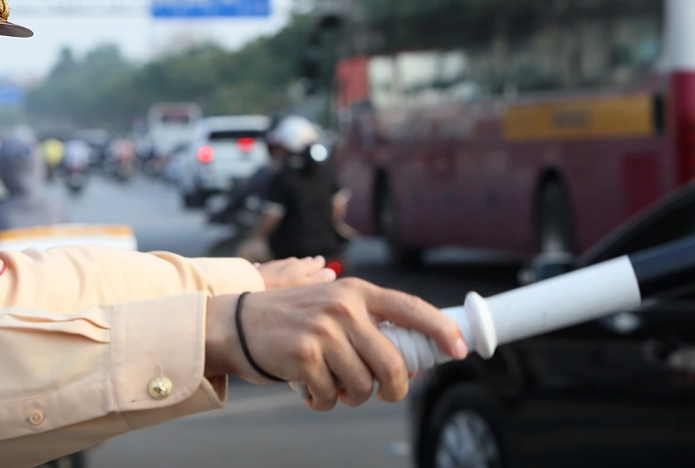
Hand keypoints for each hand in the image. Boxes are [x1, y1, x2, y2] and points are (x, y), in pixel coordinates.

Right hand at [204, 278, 467, 411]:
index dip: (441, 329)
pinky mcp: (305, 355)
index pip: (411, 307)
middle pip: (393, 363)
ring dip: (350, 397)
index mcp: (356, 292)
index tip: (460, 349)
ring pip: (363, 385)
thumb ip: (368, 326)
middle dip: (393, 389)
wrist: (234, 324)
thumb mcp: (331, 308)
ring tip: (331, 384)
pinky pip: (331, 396)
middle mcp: (343, 307)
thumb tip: (411, 365)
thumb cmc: (290, 321)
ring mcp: (324, 331)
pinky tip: (309, 388)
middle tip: (382, 393)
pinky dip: (323, 401)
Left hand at [256, 256, 335, 289]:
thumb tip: (331, 272)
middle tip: (313, 262)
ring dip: (291, 266)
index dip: (320, 264)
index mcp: (300, 267)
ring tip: (295, 267)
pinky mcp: (257, 272)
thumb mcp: (303, 286)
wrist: (247, 287)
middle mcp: (287, 264)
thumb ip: (319, 280)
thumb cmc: (278, 291)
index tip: (323, 262)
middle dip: (307, 263)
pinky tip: (270, 272)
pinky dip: (272, 271)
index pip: (315, 263)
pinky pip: (268, 269)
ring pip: (285, 265)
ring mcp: (272, 267)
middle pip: (300, 262)